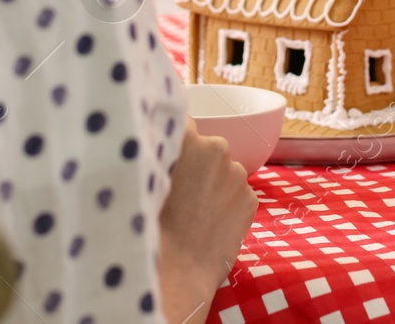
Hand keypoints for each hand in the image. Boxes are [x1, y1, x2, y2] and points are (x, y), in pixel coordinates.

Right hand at [157, 118, 258, 322]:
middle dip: (195, 163)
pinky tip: (207, 223)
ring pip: (223, 171)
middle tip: (177, 192)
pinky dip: (225, 204)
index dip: (175, 137)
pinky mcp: (251, 198)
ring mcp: (238, 174)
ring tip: (191, 213)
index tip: (169, 151)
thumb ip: (155, 149)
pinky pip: (236, 193)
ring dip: (211, 184)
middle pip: (206, 147)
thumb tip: (158, 134)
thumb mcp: (143, 176)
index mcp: (187, 137)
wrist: (176, 273)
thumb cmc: (149, 225)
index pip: (182, 120)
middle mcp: (218, 147)